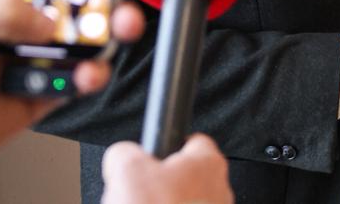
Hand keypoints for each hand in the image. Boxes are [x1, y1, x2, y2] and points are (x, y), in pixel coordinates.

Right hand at [101, 133, 232, 202]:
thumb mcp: (128, 172)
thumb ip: (125, 153)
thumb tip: (122, 154)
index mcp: (206, 163)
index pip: (191, 142)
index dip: (167, 147)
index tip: (151, 156)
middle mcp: (218, 190)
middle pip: (181, 179)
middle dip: (156, 188)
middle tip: (135, 197)